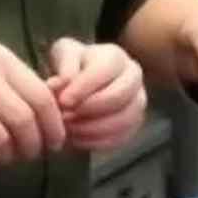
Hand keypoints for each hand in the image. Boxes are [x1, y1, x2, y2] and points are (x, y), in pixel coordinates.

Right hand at [0, 43, 65, 165]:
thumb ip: (17, 81)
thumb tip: (57, 113)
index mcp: (0, 58)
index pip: (42, 96)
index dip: (54, 125)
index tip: (55, 142)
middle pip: (25, 121)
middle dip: (34, 145)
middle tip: (32, 155)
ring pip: (2, 139)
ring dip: (9, 156)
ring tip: (6, 157)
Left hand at [46, 38, 146, 153]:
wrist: (82, 81)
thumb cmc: (72, 65)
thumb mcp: (63, 55)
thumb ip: (63, 66)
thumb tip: (60, 84)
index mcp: (115, 57)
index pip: (104, 72)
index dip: (83, 88)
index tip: (62, 101)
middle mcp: (133, 77)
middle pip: (119, 97)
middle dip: (89, 110)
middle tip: (64, 117)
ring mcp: (137, 101)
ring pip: (123, 120)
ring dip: (92, 129)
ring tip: (68, 129)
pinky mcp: (134, 123)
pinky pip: (121, 138)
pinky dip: (97, 142)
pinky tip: (76, 139)